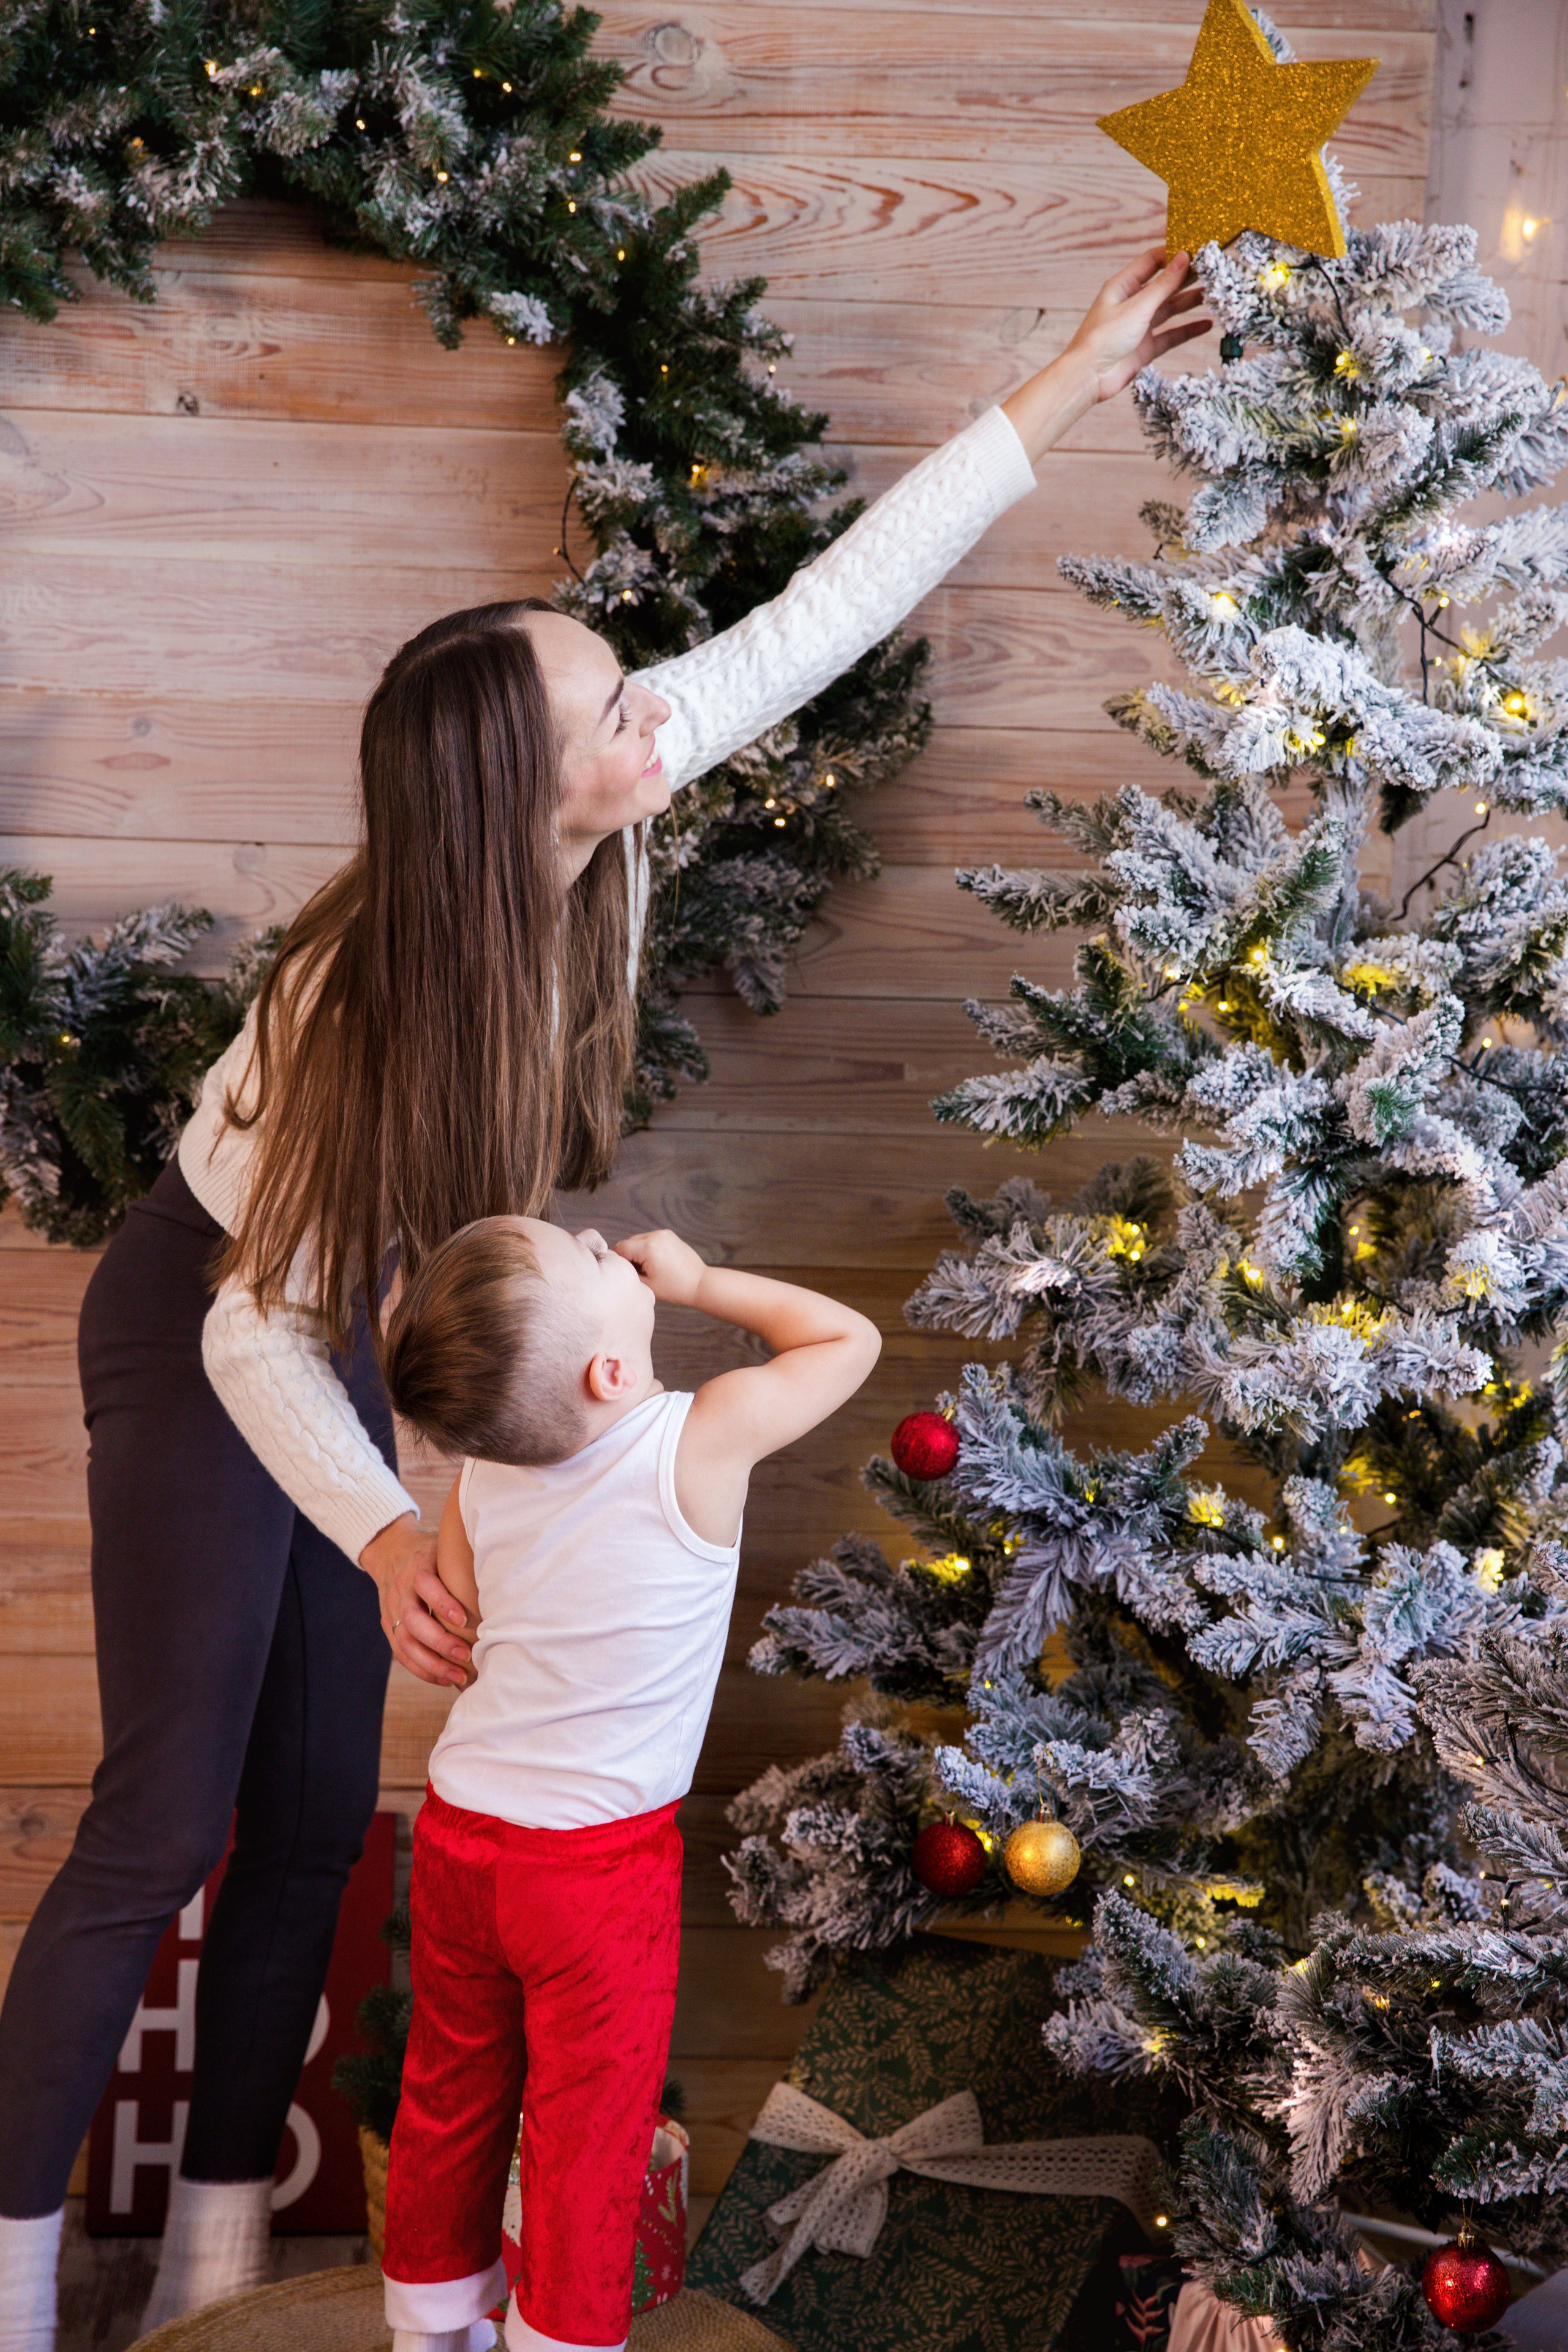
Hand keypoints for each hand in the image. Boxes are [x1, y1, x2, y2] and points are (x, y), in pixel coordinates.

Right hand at [360, 1513, 475, 1689]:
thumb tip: (508, 1576)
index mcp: (417, 1566)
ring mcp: (391, 1609)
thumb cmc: (432, 1552)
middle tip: (466, 1655)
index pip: (424, 1583)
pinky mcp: (388, 1625)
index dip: (442, 1602)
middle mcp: (401, 1589)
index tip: (464, 1619)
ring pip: (405, 1641)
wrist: (390, 1550)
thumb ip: (465, 1560)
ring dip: (431, 1663)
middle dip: (439, 1641)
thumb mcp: (445, 1547)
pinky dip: (421, 1669)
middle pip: (412, 1619)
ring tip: (458, 1676)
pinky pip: (401, 1653)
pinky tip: (444, 1678)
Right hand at [614, 1228, 706, 1306]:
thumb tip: (618, 1264)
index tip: (624, 1272)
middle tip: (637, 1273)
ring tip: (648, 1268)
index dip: (618, 1261)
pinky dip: (648, 1248)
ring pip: (638, 1240)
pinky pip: (650, 1239)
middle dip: (628, 1256)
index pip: (620, 1248)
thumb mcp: (646, 1284)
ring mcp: (663, 1233)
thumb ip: (629, 1272)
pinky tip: (656, 1262)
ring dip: (638, 1252)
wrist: (699, 1283)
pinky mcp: (669, 1235)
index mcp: (648, 1247)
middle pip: (629, 1242)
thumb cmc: (674, 1288)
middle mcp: (655, 1235)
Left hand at [1063, 246, 1210, 403]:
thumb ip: (1163, 285)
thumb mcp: (1137, 307)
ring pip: (1170, 309)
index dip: (1173, 253)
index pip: (1152, 261)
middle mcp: (1132, 303)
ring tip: (1213, 294)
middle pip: (1164, 284)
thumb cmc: (1104, 338)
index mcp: (1123, 286)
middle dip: (1186, 277)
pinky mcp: (1145, 347)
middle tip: (1211, 269)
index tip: (1196, 248)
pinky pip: (1172, 335)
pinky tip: (1206, 325)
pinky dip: (1188, 330)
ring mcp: (1139, 325)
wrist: (1089, 377)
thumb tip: (1183, 258)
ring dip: (1190, 301)